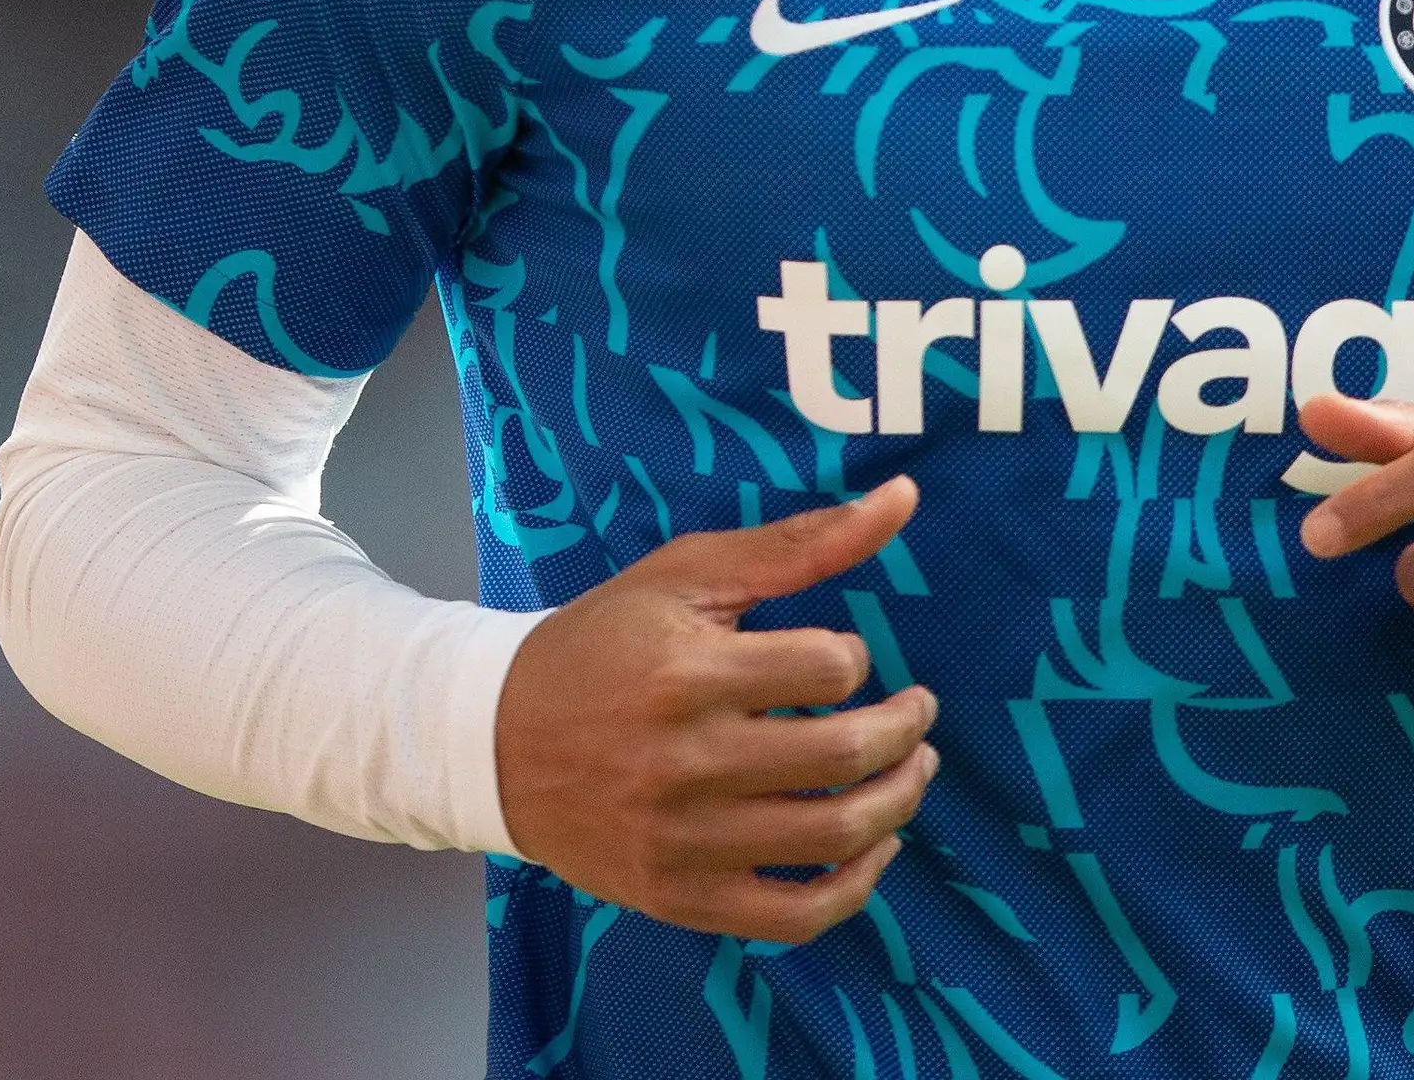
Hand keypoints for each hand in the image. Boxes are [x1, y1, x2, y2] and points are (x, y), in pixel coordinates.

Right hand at [494, 479, 940, 939]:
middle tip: (919, 714)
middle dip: (906, 731)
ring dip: (898, 802)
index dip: (855, 659)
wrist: (495, 740)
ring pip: (834, 837)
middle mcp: (686, 762)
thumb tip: (904, 496)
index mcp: (687, 673)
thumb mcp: (687, 576)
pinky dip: (854, 888)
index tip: (843, 658)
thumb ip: (800, 543)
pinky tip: (872, 847)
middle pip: (844, 755)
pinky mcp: (680, 897)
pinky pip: (795, 916)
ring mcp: (683, 840)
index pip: (828, 669)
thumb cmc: (601, 644)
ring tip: (910, 770)